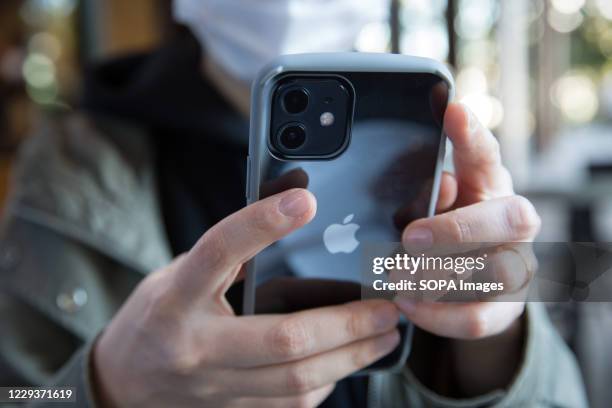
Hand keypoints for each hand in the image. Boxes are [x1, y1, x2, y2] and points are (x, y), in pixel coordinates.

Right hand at [93, 189, 399, 407]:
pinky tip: (347, 361)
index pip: (219, 253)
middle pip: (283, 338)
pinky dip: (328, 381)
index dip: (261, 224)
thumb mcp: (179, 273)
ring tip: (385, 335)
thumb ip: (229, 251)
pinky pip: (292, 404)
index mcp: (176, 298)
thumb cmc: (157, 317)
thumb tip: (288, 204)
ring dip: (351, 356)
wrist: (123, 383)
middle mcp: (196, 346)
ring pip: (298, 379)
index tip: (304, 200)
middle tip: (387, 306)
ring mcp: (215, 387)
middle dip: (347, 323)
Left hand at [395, 103, 540, 394]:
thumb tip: (439, 181)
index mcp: (490, 188)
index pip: (487, 156)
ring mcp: (516, 267)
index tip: (452, 109)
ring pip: (496, 272)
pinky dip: (438, 315)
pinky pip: (478, 317)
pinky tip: (407, 304)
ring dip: (441, 276)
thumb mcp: (433, 205)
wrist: (472, 283)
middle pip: (512, 219)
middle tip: (411, 238)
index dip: (472, 134)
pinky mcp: (504, 308)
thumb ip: (431, 192)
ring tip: (397, 276)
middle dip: (458, 228)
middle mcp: (513, 225)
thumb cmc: (447, 230)